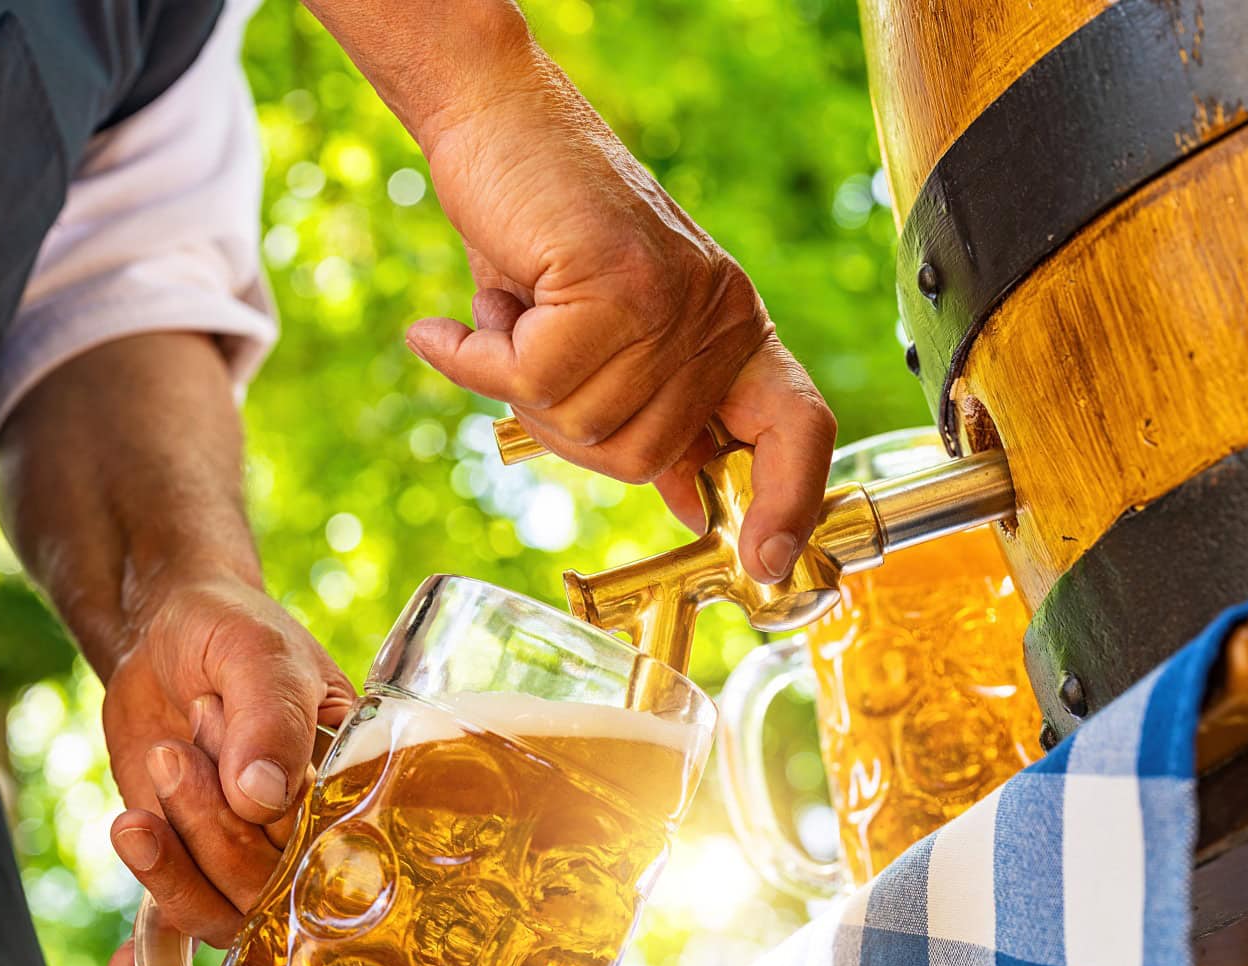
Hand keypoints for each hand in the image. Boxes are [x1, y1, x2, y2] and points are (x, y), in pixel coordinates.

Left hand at [82, 574, 355, 965]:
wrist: (169, 629)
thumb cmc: (232, 631)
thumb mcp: (256, 653)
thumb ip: (269, 716)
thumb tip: (263, 797)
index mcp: (352, 784)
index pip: (331, 840)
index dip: (273, 812)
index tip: (228, 742)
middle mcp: (307, 835)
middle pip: (267, 882)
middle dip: (208, 824)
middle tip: (176, 750)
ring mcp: (244, 857)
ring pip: (215, 912)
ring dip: (168, 870)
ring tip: (139, 804)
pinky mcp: (185, 867)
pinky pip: (169, 934)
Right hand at [405, 64, 836, 582]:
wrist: (497, 122)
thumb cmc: (544, 232)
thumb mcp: (607, 335)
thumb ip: (651, 410)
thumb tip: (688, 504)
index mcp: (731, 330)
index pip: (799, 427)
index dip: (791, 499)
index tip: (764, 561)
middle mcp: (717, 316)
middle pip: (641, 457)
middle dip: (561, 428)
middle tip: (522, 361)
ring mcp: (672, 302)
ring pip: (584, 427)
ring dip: (515, 385)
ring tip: (509, 314)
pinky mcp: (616, 286)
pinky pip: (533, 382)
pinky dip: (476, 360)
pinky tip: (449, 328)